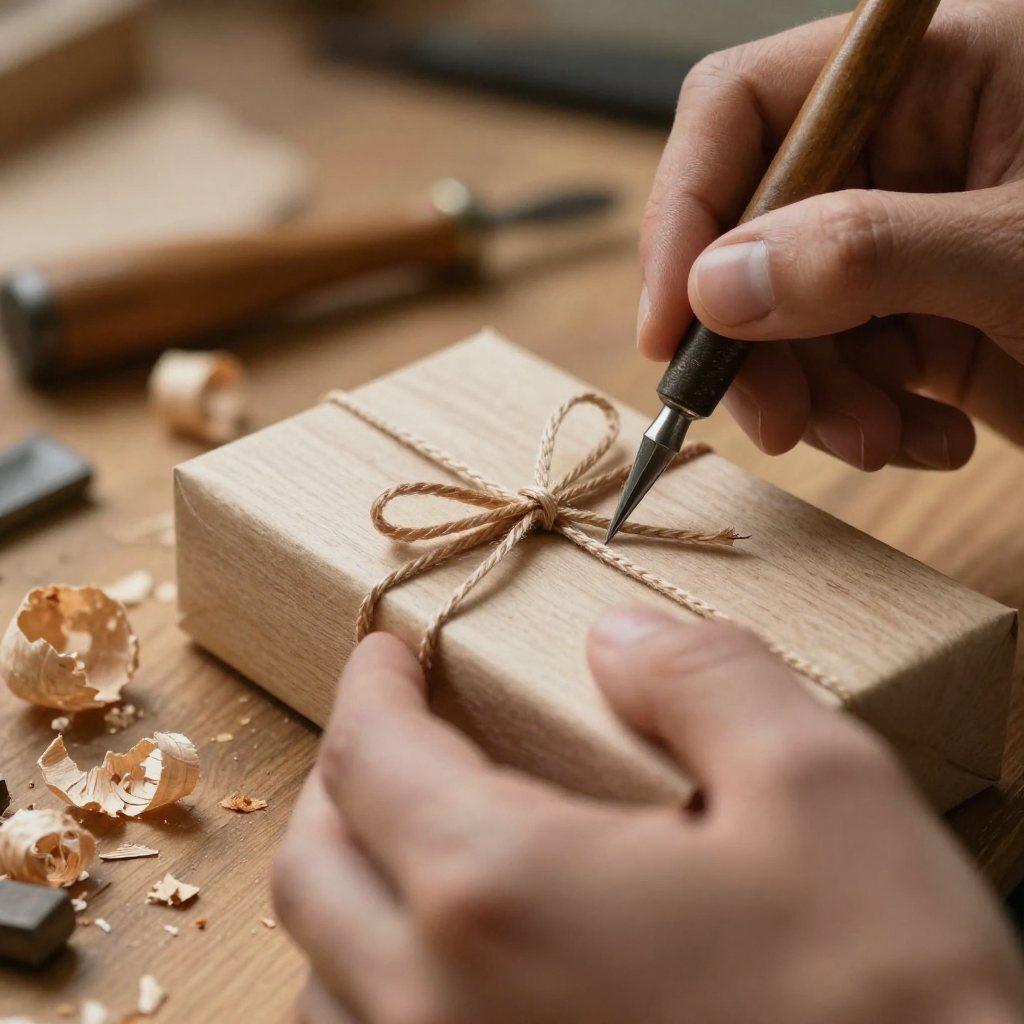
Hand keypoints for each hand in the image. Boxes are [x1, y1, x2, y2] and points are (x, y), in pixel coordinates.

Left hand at [272, 609, 1023, 1023]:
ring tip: (408, 837)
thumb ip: (705, 679)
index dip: (372, 684)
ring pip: (326, 983)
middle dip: (343, 776)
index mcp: (499, 891)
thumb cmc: (889, 1007)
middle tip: (396, 727)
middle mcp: (439, 1010)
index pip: (371, 755)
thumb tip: (622, 641)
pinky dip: (377, 988)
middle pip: (315, 868)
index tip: (387, 652)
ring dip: (345, 889)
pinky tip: (451, 968)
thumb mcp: (820, 788)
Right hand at [638, 0, 1023, 470]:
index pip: (746, 111)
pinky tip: (928, 439)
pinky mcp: (919, 320)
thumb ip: (868, 253)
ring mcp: (905, 244)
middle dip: (755, 341)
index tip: (671, 326)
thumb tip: (715, 286)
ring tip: (878, 443)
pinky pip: (841, 369)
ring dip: (815, 396)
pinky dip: (866, 419)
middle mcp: (906, 150)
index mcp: (935, 72)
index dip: (687, 213)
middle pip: (751, 234)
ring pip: (785, 319)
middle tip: (778, 423)